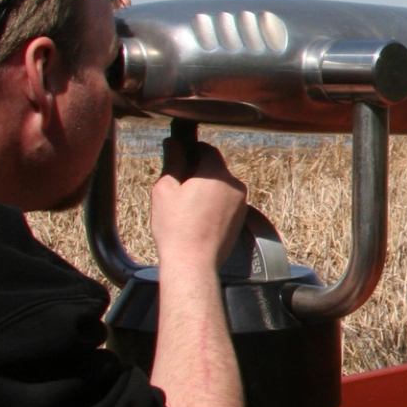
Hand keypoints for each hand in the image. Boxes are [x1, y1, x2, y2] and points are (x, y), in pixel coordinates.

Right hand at [150, 136, 248, 268]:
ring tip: (186, 205)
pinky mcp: (242, 218)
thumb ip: (173, 161)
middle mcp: (235, 185)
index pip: (206, 149)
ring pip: (221, 186)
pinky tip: (197, 217)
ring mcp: (242, 203)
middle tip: (178, 185)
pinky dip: (214, 203)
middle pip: (215, 168)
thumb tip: (174, 144)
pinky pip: (226, 202)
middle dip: (198, 172)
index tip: (178, 156)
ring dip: (206, 188)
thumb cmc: (176, 227)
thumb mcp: (165, 189)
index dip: (190, 149)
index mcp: (217, 174)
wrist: (193, 263)